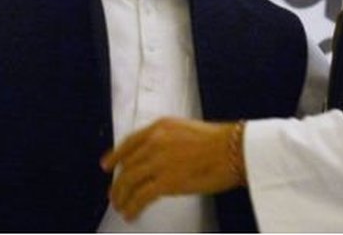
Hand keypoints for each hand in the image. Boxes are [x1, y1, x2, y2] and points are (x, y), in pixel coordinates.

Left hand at [101, 118, 242, 220]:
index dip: (115, 156)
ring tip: (121, 207)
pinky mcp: (165, 182)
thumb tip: (160, 158)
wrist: (234, 149)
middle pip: (126, 166)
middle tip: (115, 194)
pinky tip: (131, 214)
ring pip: (128, 182)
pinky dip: (132, 207)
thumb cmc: (221, 142)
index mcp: (160, 127)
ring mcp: (158, 162)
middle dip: (118, 183)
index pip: (129, 142)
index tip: (107, 166)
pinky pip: (140, 198)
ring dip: (121, 197)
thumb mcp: (187, 130)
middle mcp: (155, 142)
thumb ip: (169, 140)